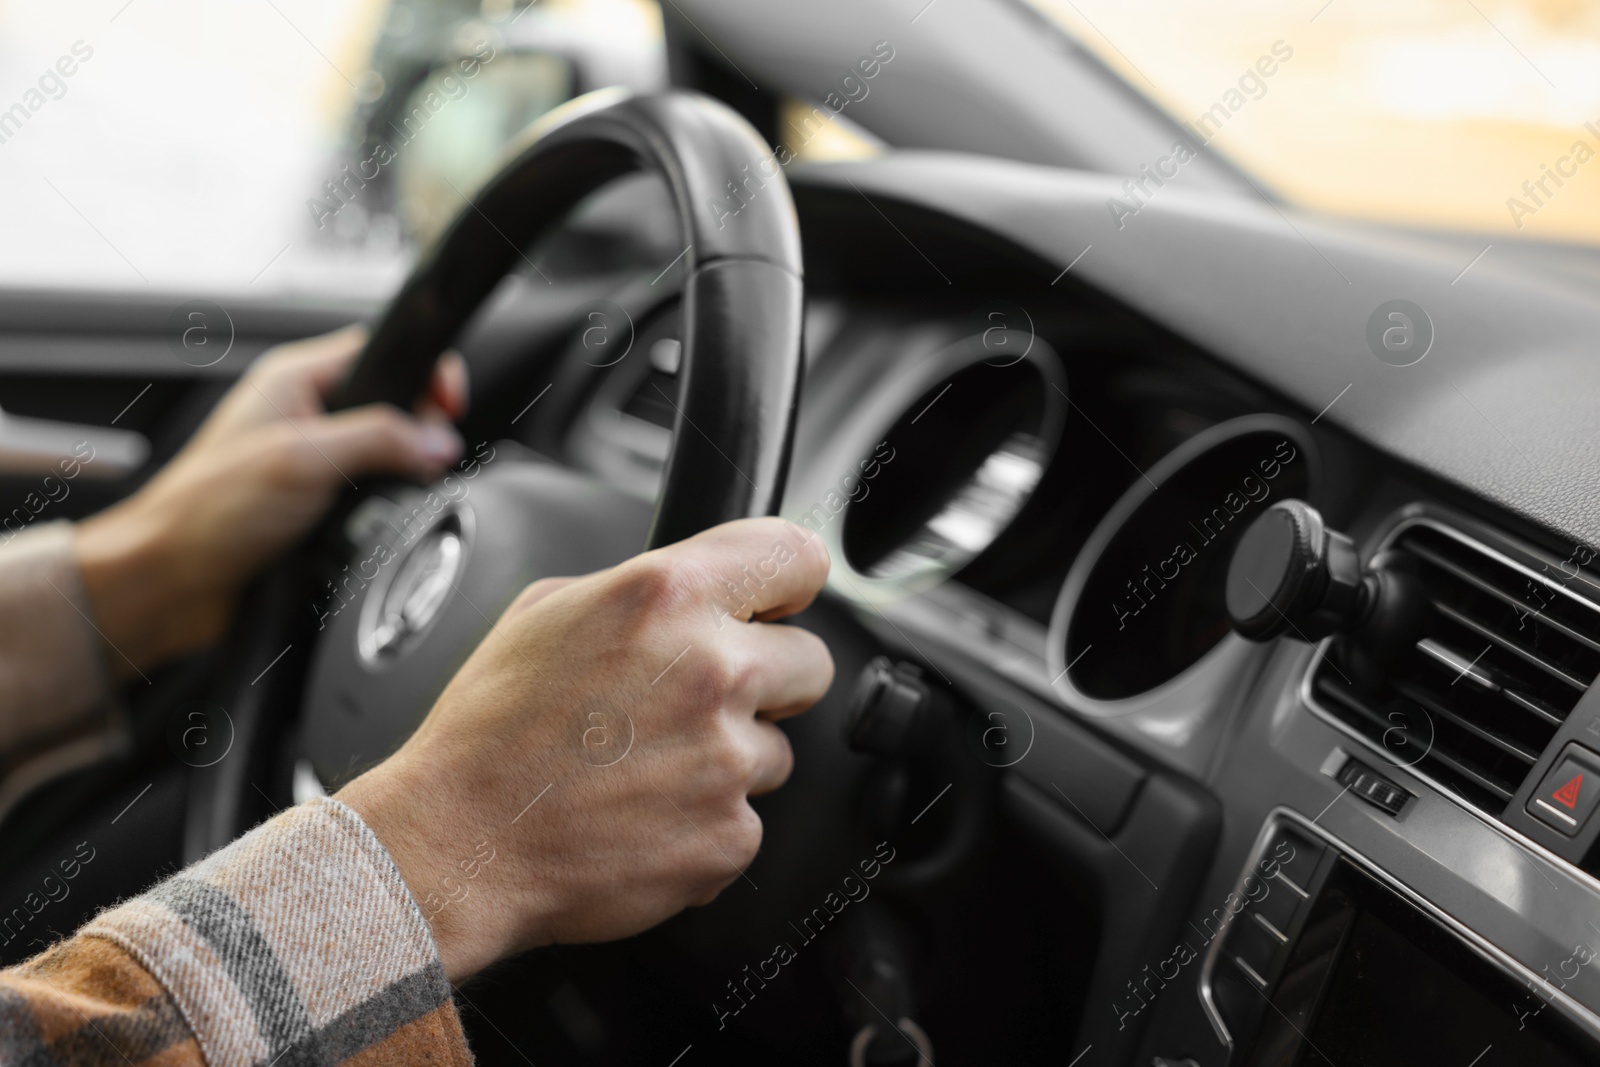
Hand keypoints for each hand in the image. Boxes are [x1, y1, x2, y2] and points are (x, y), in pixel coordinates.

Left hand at [75, 326, 467, 677]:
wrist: (171, 583)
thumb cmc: (205, 513)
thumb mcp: (303, 460)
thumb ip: (379, 440)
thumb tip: (438, 440)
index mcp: (294, 380)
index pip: (384, 352)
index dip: (425, 375)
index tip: (449, 408)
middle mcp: (304, 415)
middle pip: (394, 406)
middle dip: (419, 434)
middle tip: (422, 462)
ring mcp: (312, 462)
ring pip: (387, 456)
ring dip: (399, 478)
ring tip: (391, 497)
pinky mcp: (317, 506)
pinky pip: (372, 498)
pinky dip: (382, 511)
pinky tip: (371, 525)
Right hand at [338, 517, 834, 981]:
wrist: (456, 842)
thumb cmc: (489, 731)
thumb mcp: (548, 610)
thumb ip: (641, 589)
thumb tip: (694, 593)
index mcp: (668, 596)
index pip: (796, 556)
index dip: (789, 582)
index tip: (779, 602)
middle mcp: (711, 669)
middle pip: (811, 661)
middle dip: (767, 679)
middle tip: (700, 702)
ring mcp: (726, 758)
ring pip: (777, 749)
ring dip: (731, 757)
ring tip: (650, 767)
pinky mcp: (728, 835)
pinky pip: (747, 819)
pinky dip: (707, 822)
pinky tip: (646, 816)